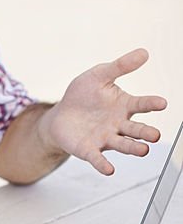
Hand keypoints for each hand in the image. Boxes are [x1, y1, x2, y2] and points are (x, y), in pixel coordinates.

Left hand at [41, 49, 166, 175]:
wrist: (61, 115)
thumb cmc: (83, 95)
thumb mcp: (99, 76)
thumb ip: (120, 66)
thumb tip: (144, 52)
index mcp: (124, 106)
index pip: (141, 104)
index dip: (151, 104)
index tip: (162, 103)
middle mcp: (119, 124)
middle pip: (136, 130)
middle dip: (146, 133)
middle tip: (156, 135)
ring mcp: (105, 138)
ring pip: (123, 144)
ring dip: (133, 148)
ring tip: (144, 150)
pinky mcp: (90, 149)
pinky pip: (98, 158)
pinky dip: (104, 164)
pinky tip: (109, 170)